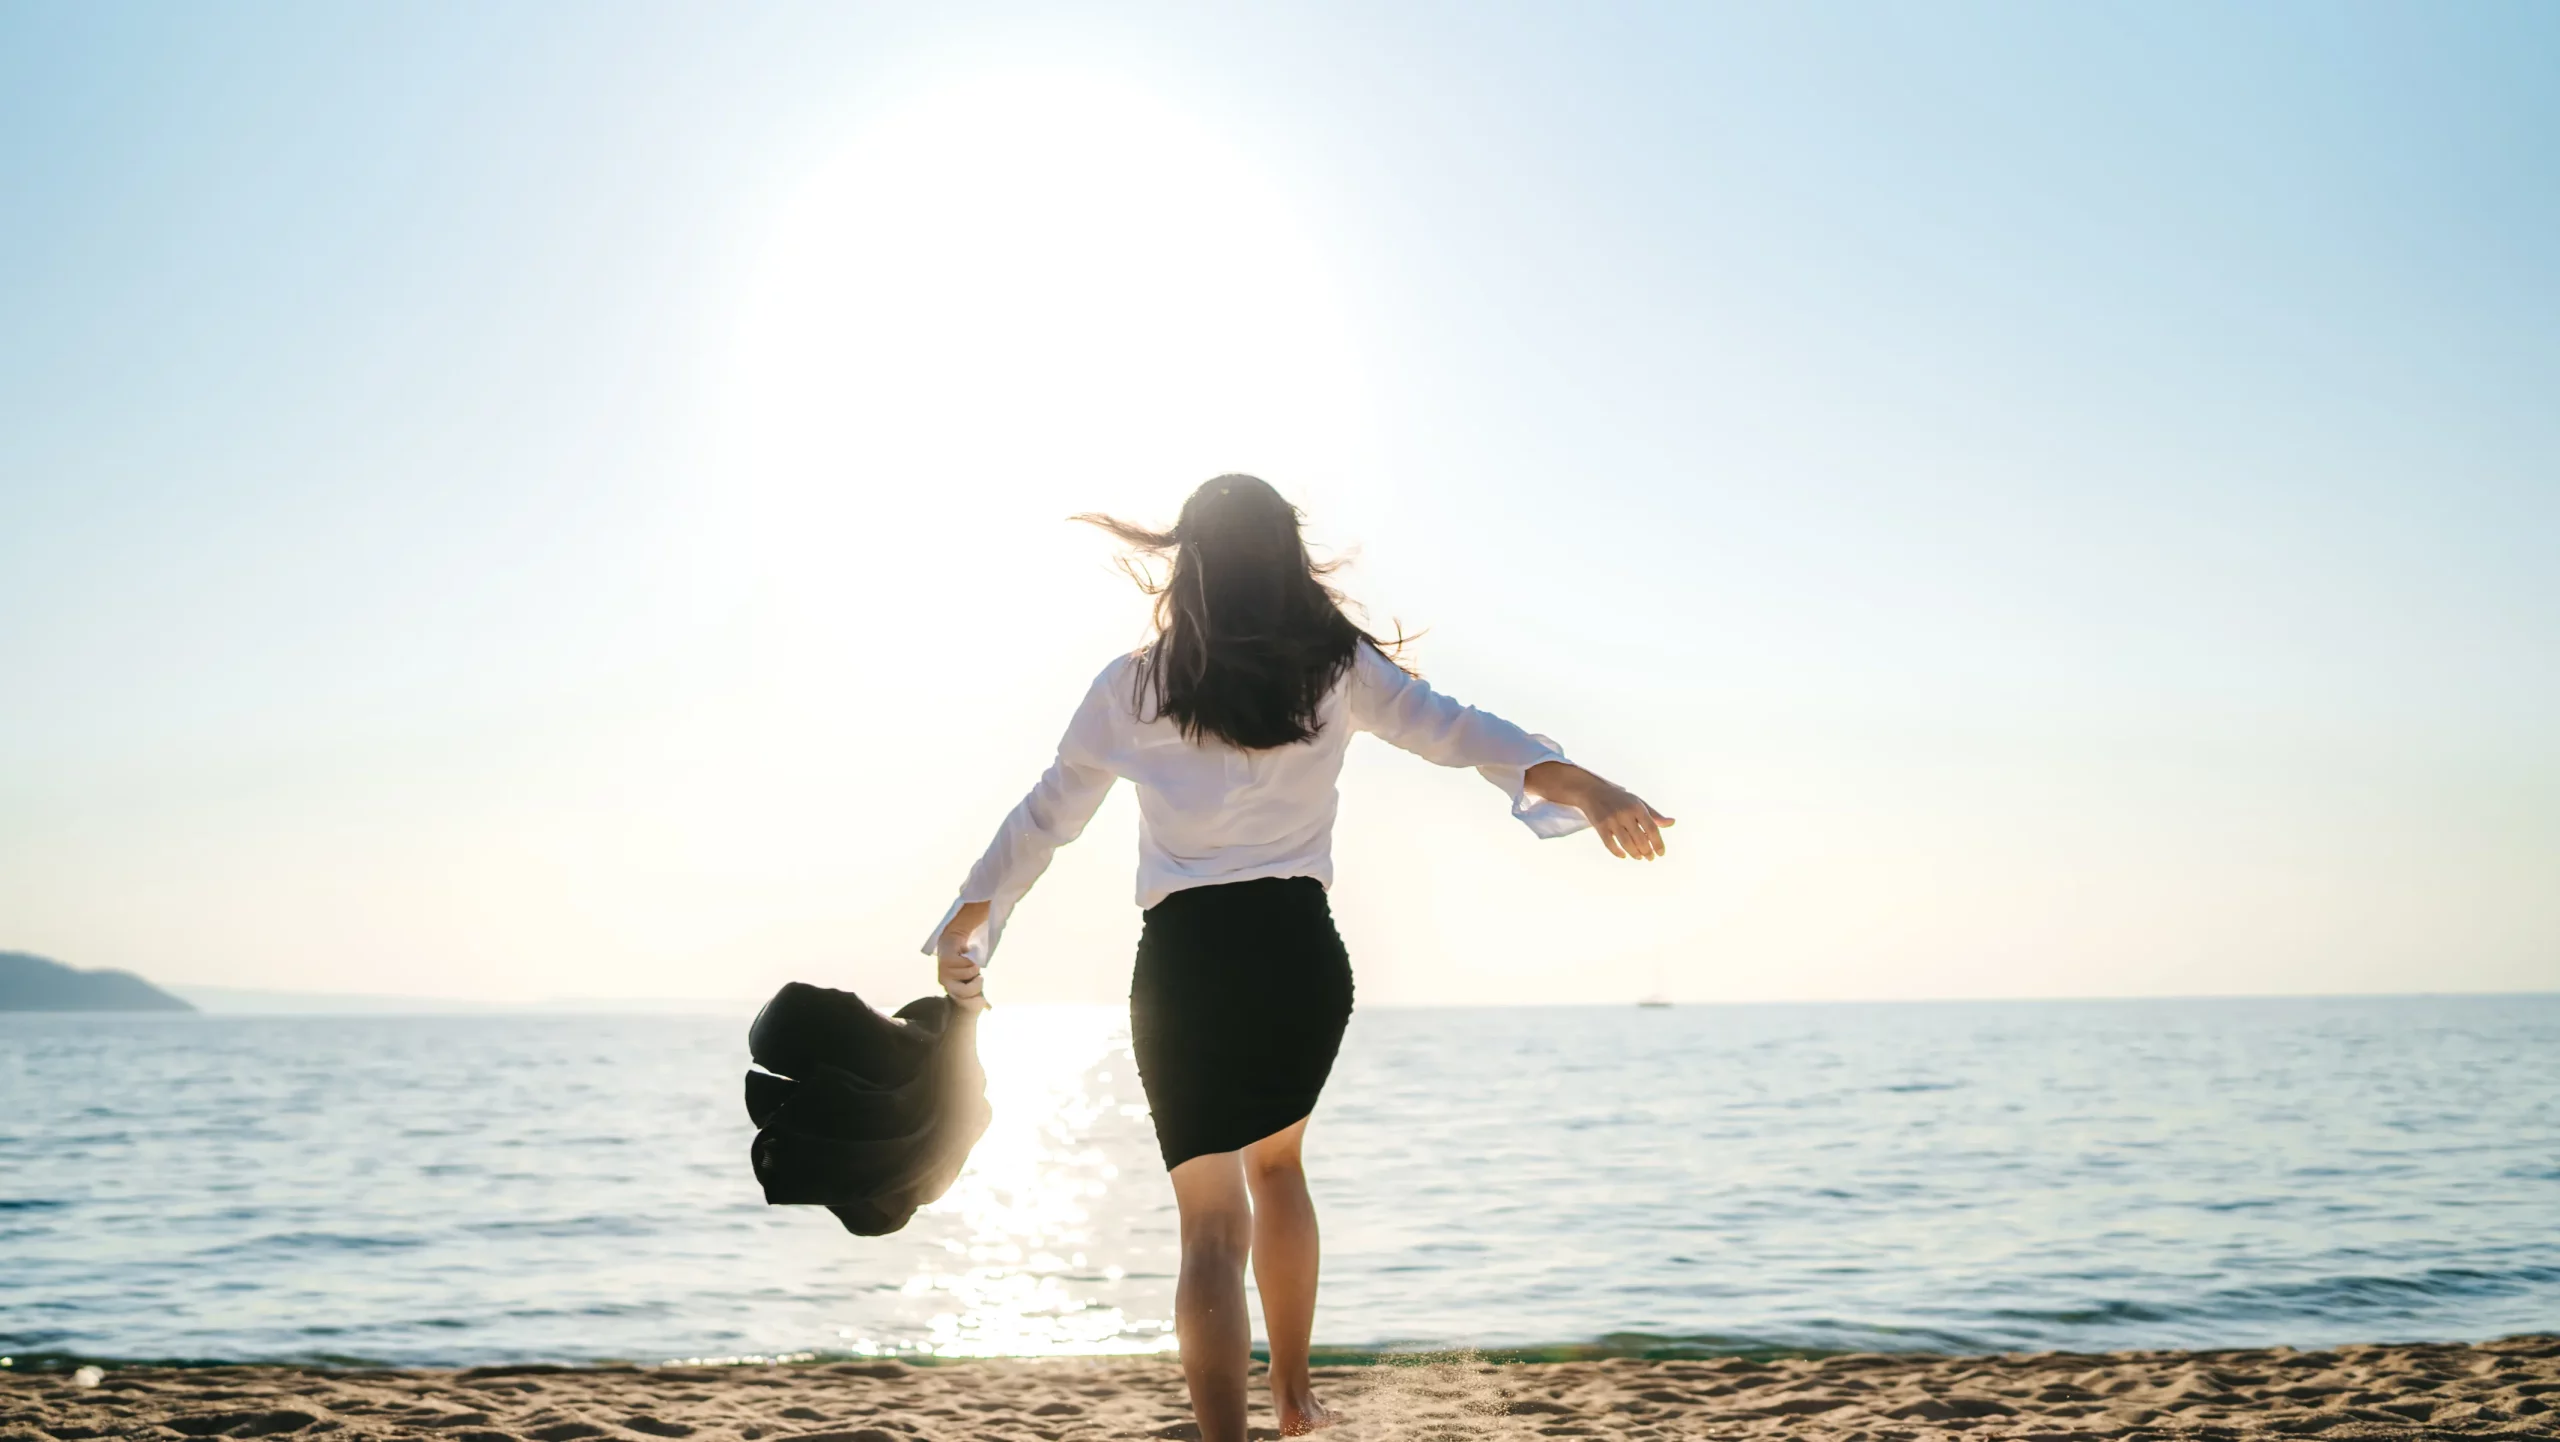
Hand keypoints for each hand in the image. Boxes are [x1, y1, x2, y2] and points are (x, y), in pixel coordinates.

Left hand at [935, 900, 991, 1010]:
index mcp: (952, 990)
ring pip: (968, 974)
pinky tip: (965, 955)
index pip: (965, 1003)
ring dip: (974, 967)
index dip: (976, 1001)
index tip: (983, 999)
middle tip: (980, 977)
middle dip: (977, 984)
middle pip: (965, 992)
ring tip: (970, 963)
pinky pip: (966, 963)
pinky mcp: (945, 962)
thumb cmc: (964, 963)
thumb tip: (989, 1009)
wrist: (953, 942)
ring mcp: (944, 973)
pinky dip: (970, 959)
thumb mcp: (973, 979)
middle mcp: (946, 984)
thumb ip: (979, 992)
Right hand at [1526, 761, 1674, 860]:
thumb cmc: (1619, 799)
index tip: (1661, 854)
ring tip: (1639, 857)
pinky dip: (1617, 852)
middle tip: (1650, 858)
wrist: (1592, 792)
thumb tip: (1672, 822)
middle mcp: (1625, 813)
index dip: (1658, 843)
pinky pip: (1610, 844)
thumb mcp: (1638, 803)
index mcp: (1637, 807)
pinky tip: (1623, 855)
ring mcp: (1611, 820)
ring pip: (1626, 843)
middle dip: (1647, 851)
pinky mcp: (1600, 826)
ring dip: (1634, 854)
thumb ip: (1654, 815)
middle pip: (1640, 838)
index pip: (1651, 828)